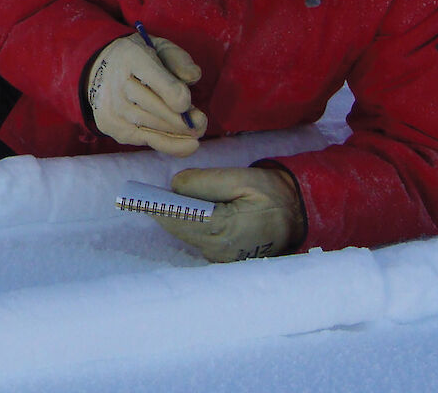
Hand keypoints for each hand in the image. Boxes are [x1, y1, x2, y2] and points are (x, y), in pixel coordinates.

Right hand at [84, 34, 207, 155]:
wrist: (101, 67)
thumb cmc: (140, 59)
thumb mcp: (160, 48)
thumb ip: (179, 60)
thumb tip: (193, 77)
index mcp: (131, 56)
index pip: (155, 79)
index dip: (174, 94)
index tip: (188, 104)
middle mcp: (116, 83)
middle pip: (155, 108)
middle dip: (183, 120)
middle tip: (201, 123)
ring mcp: (111, 107)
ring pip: (152, 126)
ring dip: (179, 132)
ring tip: (197, 132)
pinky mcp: (110, 125)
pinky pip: (145, 139)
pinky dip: (170, 144)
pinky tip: (188, 145)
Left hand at [154, 167, 306, 261]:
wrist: (299, 216)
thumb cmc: (272, 194)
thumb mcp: (241, 178)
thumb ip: (205, 181)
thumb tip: (175, 187)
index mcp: (224, 228)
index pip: (179, 219)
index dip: (157, 208)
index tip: (138, 200)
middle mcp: (220, 249)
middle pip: (178, 229)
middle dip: (164, 212)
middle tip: (146, 197)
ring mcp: (221, 257)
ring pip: (186, 235)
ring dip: (177, 220)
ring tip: (161, 202)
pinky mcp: (224, 259)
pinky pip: (198, 241)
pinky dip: (190, 227)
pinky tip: (186, 214)